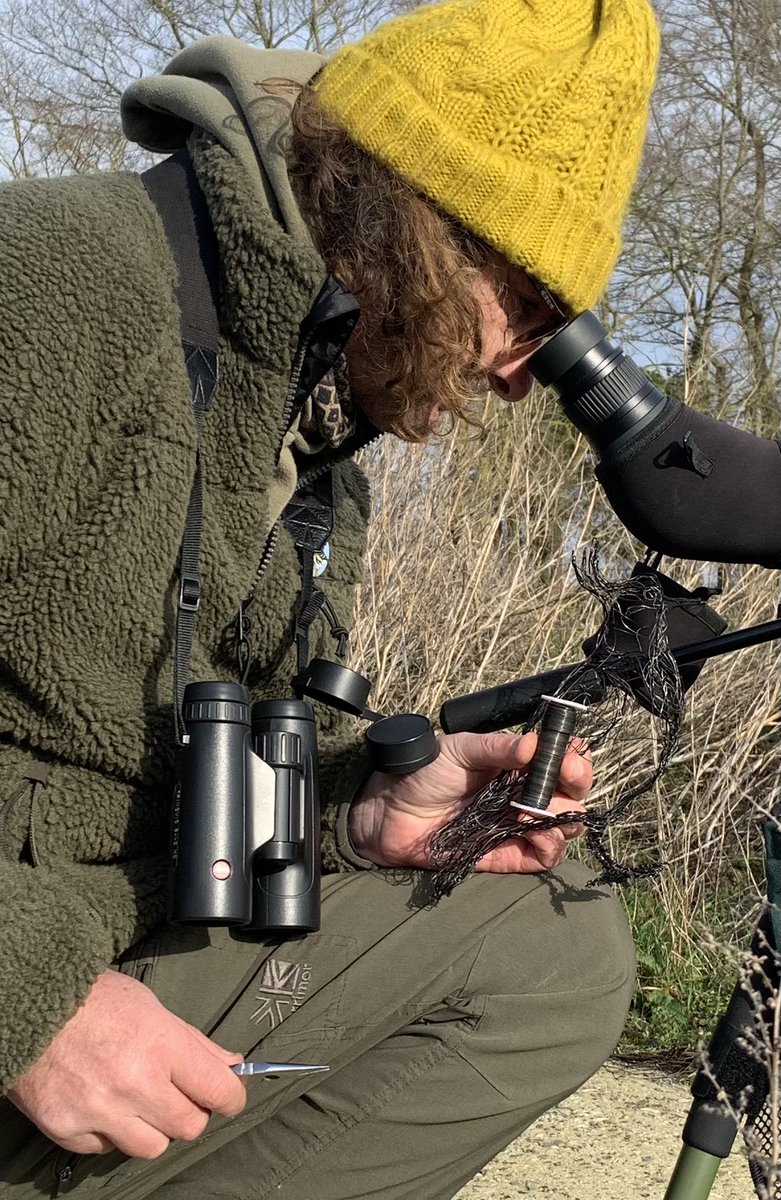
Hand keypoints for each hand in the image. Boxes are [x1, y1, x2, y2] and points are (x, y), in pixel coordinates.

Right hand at [7, 971, 246, 1158]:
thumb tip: (233, 1065)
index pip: (218, 1090)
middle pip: (189, 1126)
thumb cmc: (95, 1001)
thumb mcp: (152, 1008)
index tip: (229, 1095)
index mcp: (161, 1046)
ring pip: (152, 1147)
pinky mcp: (68, 1130)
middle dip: (191, 1112)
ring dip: (152, 1128)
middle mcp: (134, 1084)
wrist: (30, 1007)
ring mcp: (99, 1111)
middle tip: (178, 1095)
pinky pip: (106, 1149)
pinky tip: (102, 1104)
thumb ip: (194, 1043)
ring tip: (138, 1101)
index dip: (232, 1096)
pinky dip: (110, 1133)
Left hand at [349, 731, 589, 872]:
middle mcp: (523, 794)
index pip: (562, 761)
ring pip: (565, 827)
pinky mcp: (507, 855)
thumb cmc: (422, 772)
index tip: (572, 758)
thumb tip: (535, 744)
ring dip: (564, 818)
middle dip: (574, 788)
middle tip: (565, 780)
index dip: (574, 760)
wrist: (389, 812)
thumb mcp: (460, 749)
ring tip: (538, 811)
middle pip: (572, 795)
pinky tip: (534, 832)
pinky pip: (544, 857)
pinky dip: (550, 846)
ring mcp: (517, 826)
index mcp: (517, 764)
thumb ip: (498, 748)